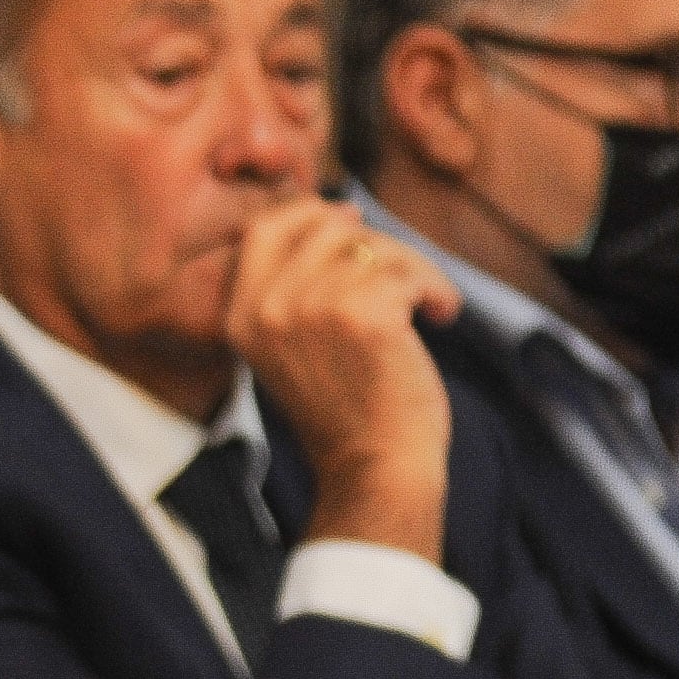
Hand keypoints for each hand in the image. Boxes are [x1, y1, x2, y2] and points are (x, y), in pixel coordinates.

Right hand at [224, 198, 460, 560]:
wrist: (375, 469)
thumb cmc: (347, 408)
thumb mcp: (292, 345)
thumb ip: (294, 285)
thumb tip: (339, 209)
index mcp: (239, 315)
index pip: (265, 228)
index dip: (311, 213)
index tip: (353, 224)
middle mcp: (266, 307)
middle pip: (327, 227)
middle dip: (376, 244)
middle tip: (403, 279)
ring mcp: (311, 308)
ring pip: (375, 246)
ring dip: (414, 271)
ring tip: (425, 308)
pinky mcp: (363, 314)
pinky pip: (410, 270)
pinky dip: (436, 290)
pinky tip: (439, 318)